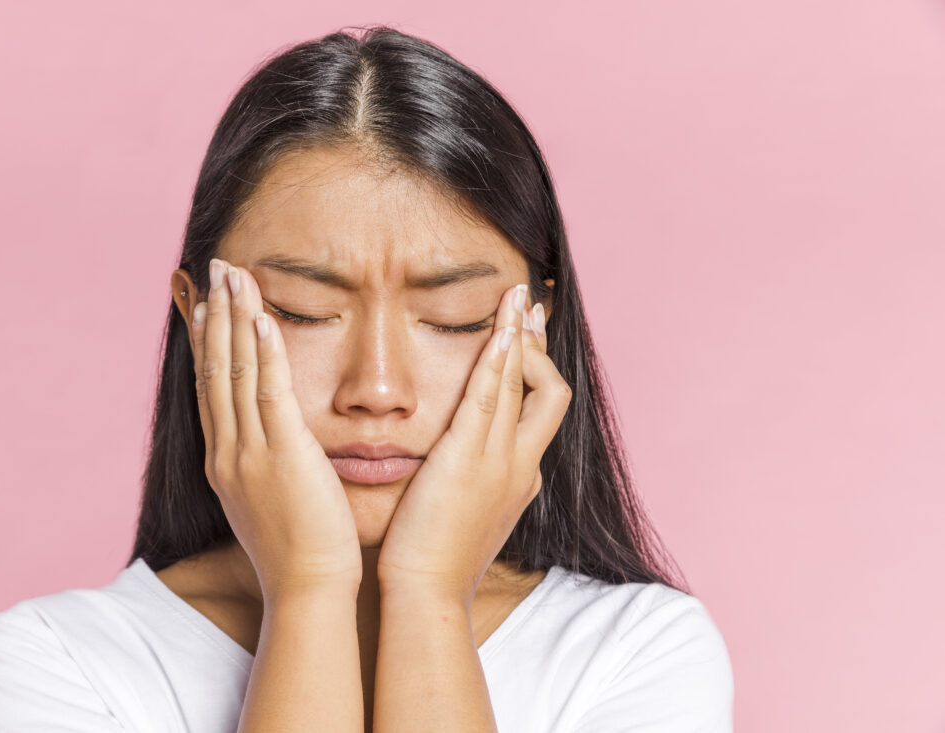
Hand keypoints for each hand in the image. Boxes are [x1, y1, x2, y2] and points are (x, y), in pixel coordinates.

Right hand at [188, 258, 361, 601]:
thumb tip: (271, 448)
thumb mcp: (268, 504)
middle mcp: (228, 452)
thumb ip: (265, 469)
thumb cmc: (297, 553)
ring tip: (235, 274)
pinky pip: (270, 392)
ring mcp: (250, 452)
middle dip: (215, 316)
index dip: (207, 343)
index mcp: (224, 463)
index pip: (210, 390)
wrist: (307, 590)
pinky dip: (264, 351)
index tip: (208, 305)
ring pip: (236, 372)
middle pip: (215, 370)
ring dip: (235, 318)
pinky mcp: (283, 455)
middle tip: (216, 270)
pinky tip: (263, 318)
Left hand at [375, 283, 571, 605]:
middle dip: (541, 346)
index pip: (541, 412)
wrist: (429, 594)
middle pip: (550, 392)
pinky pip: (492, 398)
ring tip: (518, 298)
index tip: (529, 340)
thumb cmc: (436, 560)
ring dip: (522, 337)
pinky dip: (500, 360)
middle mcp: (520, 465)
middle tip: (531, 308)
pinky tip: (500, 329)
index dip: (539, 371)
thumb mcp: (468, 516)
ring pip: (525, 386)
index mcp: (520, 478)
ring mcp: (500, 461)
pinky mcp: (470, 458)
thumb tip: (461, 467)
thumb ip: (471, 485)